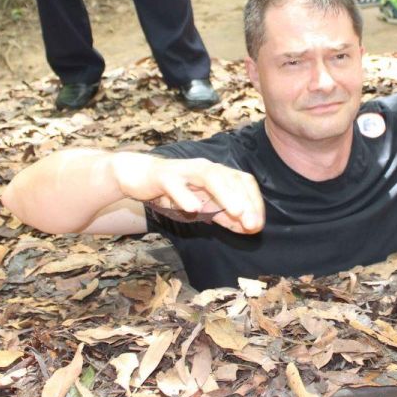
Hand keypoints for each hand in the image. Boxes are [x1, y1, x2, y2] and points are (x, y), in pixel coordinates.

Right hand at [115, 155, 264, 233]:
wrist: (140, 176)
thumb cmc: (176, 190)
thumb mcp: (204, 204)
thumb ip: (226, 215)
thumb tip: (251, 228)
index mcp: (217, 173)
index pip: (243, 181)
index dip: (254, 202)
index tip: (257, 225)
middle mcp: (204, 168)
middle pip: (230, 178)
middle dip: (245, 201)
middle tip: (252, 224)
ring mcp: (184, 171)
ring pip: (209, 177)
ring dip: (225, 194)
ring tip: (236, 212)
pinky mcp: (163, 176)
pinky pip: (176, 185)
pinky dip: (186, 195)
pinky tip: (193, 208)